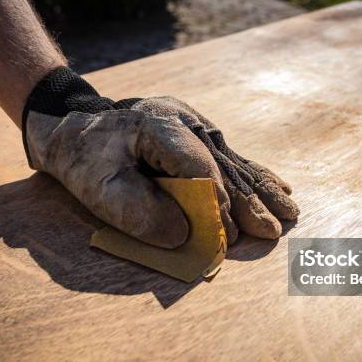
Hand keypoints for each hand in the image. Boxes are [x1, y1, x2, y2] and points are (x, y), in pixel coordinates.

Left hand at [22, 67, 298, 247]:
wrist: (72, 124)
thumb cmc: (84, 157)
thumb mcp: (97, 187)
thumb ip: (138, 212)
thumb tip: (185, 236)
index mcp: (161, 125)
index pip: (200, 170)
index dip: (216, 207)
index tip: (226, 240)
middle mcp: (186, 121)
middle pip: (225, 166)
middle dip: (249, 202)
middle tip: (272, 232)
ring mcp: (194, 125)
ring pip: (235, 162)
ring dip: (261, 191)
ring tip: (289, 213)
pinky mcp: (196, 134)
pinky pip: (231, 158)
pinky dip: (254, 176)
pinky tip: (278, 186)